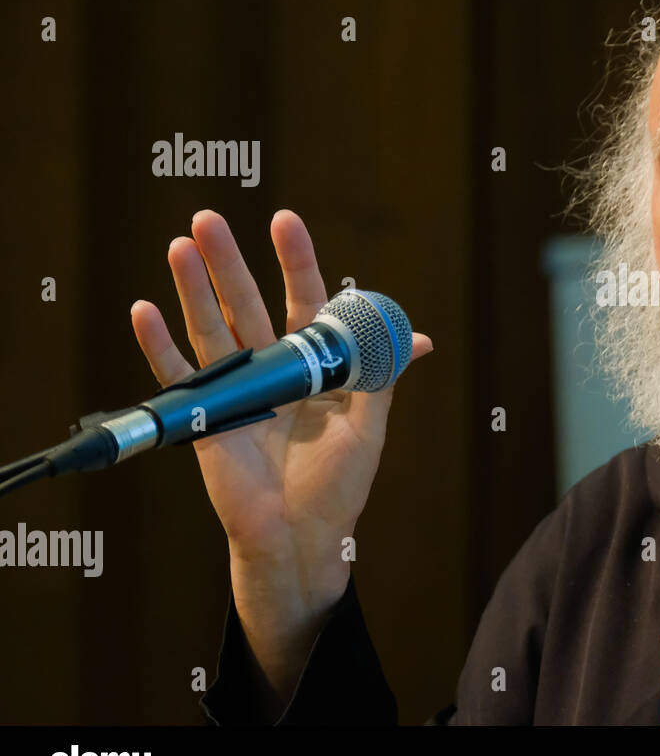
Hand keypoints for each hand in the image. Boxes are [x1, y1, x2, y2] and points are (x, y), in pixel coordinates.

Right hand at [130, 209, 431, 700]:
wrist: (302, 538)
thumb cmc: (339, 485)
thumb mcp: (368, 426)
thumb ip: (382, 377)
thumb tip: (419, 340)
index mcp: (314, 366)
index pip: (305, 301)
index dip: (297, 263)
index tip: (286, 221)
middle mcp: (273, 370)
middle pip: (248, 305)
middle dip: (230, 262)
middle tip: (209, 218)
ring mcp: (238, 391)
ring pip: (211, 329)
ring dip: (193, 288)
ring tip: (180, 245)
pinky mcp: (208, 419)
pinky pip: (180, 377)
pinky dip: (160, 345)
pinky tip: (144, 310)